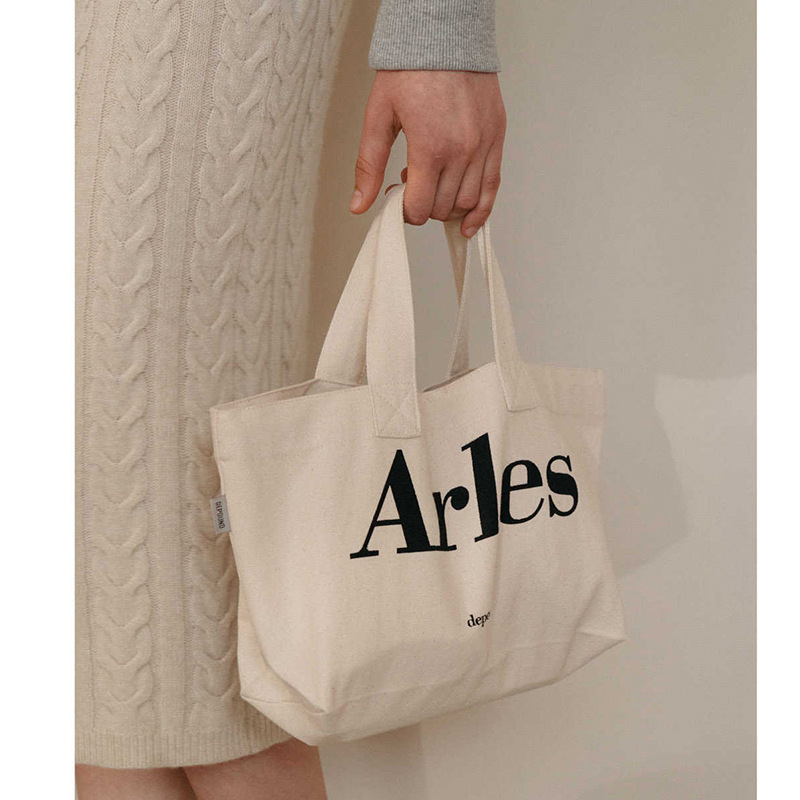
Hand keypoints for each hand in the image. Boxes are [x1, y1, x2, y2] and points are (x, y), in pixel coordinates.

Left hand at [349, 70, 506, 237]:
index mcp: (430, 148)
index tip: (396, 195)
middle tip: (411, 185)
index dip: (403, 210)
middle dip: (422, 205)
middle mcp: (461, 151)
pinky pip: (492, 187)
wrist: (444, 34)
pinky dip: (481, 211)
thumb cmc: (410, 69)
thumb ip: (369, 165)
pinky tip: (467, 223)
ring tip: (434, 185)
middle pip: (441, 208)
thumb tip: (359, 205)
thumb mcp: (379, 116)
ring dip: (447, 205)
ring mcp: (482, 146)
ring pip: (467, 203)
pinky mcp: (496, 138)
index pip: (418, 208)